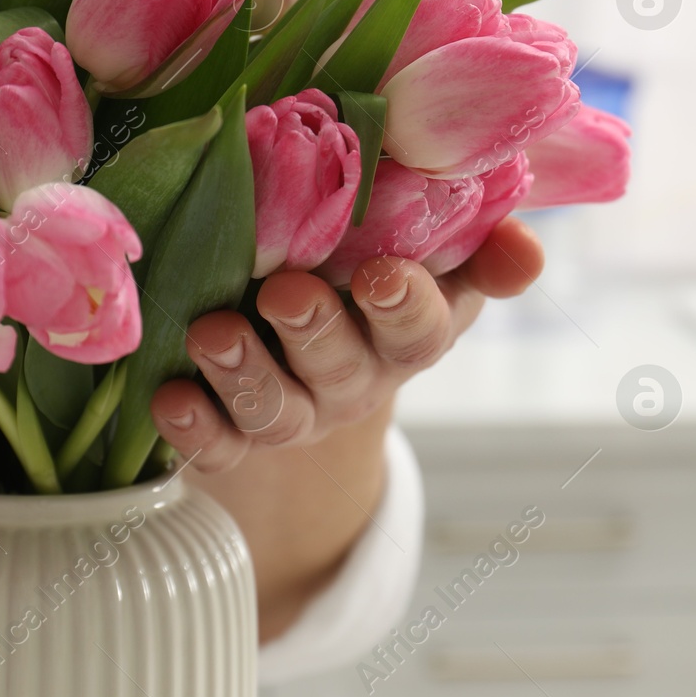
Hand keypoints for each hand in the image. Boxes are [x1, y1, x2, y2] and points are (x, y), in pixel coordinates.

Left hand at [151, 217, 544, 470]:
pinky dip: (193, 428)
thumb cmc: (374, 283)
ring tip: (211, 332)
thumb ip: (483, 247)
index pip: (422, 328)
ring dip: (245, 374)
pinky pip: (217, 448)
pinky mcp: (235, 439)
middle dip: (315, 331)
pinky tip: (169, 397)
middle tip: (286, 292)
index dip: (404, 304)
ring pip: (276, 411)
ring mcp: (295, 415)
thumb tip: (526, 248)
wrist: (314, 358)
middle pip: (342, 368)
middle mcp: (354, 381)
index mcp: (407, 335)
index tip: (381, 272)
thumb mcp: (437, 263)